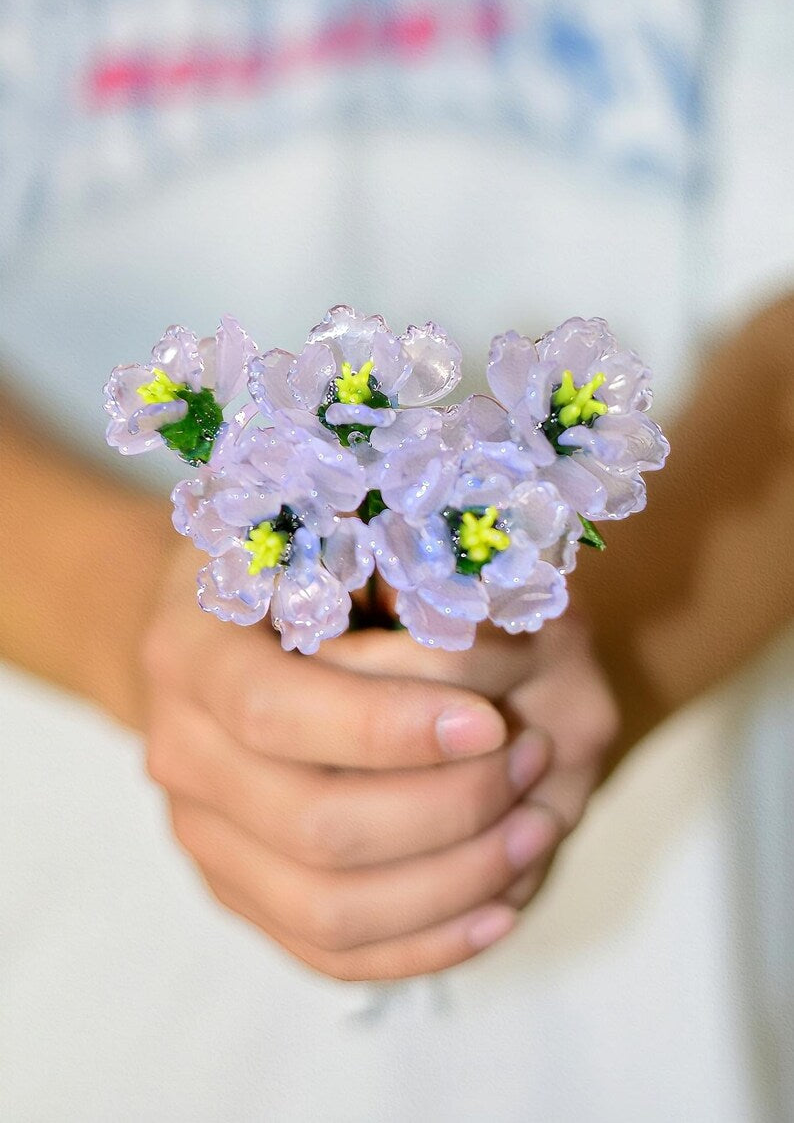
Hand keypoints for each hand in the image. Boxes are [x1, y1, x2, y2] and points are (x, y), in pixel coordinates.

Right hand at [141, 544, 616, 980]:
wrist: (224, 629)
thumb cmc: (297, 560)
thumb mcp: (334, 525)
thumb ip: (390, 563)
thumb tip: (478, 617)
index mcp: (192, 648)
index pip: (276, 711)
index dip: (387, 728)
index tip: (490, 722)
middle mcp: (180, 751)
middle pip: (313, 827)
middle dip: (447, 807)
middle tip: (534, 760)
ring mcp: (205, 833)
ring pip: (328, 909)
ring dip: (452, 881)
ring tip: (535, 826)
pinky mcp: (241, 889)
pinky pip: (330, 952)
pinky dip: (423, 943)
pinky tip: (498, 908)